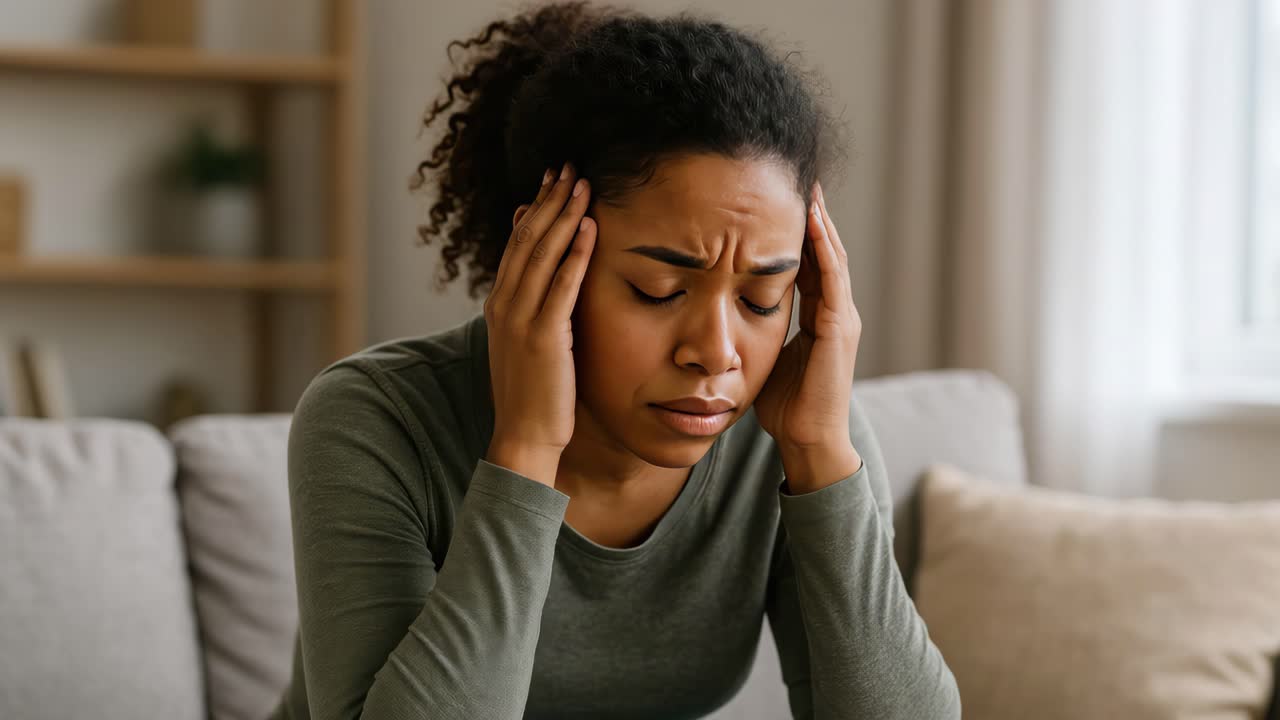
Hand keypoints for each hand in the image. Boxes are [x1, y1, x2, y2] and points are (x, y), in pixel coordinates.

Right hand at [484, 162, 594, 485]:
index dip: (535, 208)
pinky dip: (575, 254)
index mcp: (500, 304)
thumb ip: (534, 305)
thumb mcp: (529, 341)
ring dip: (563, 215)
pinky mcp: (543, 337)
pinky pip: (561, 287)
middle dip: (548, 200)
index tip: (552, 180)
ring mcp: (521, 320)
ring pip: (541, 254)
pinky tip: (591, 228)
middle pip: (527, 239)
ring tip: (581, 183)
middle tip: (567, 167)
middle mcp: (505, 305)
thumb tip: (544, 271)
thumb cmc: (535, 393)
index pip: (517, 244)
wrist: (524, 437)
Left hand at [754, 181, 862, 455]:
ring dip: (820, 222)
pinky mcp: (839, 329)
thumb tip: (723, 313)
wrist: (808, 441)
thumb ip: (753, 330)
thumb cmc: (785, 407)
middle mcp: (835, 312)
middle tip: (797, 177)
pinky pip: (833, 280)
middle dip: (812, 215)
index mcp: (819, 317)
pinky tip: (812, 223)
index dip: (796, 231)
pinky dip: (824, 249)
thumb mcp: (764, 356)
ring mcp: (842, 319)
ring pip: (832, 258)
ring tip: (808, 188)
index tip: (779, 199)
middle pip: (824, 251)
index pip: (808, 262)